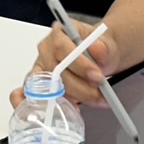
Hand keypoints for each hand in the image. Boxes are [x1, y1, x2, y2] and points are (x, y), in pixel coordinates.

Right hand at [9, 19, 123, 108]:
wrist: (100, 59)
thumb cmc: (99, 50)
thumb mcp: (107, 45)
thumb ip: (103, 48)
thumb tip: (97, 49)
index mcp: (59, 33)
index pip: (61, 48)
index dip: (79, 64)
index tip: (98, 76)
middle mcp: (46, 50)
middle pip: (54, 71)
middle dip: (80, 86)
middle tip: (99, 94)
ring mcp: (41, 69)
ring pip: (49, 87)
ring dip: (73, 98)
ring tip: (93, 100)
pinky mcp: (40, 86)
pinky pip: (36, 97)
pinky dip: (50, 105)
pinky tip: (66, 111)